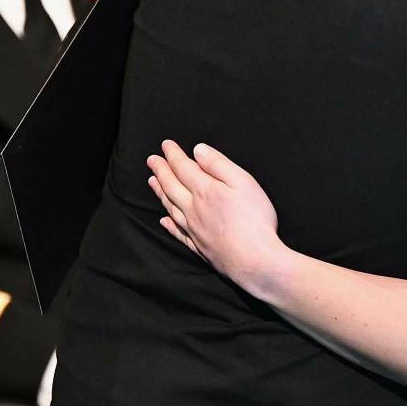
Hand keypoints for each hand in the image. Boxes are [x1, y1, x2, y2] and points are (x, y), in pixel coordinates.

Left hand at [147, 141, 287, 297]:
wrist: (254, 260)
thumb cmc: (255, 219)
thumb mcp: (243, 182)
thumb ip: (219, 165)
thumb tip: (198, 150)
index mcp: (205, 191)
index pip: (183, 168)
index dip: (173, 155)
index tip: (165, 145)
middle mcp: (193, 209)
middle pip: (171, 186)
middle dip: (161, 171)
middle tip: (151, 160)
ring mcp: (193, 229)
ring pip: (170, 207)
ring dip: (160, 192)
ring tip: (152, 182)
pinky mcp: (198, 246)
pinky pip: (177, 232)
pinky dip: (168, 224)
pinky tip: (164, 220)